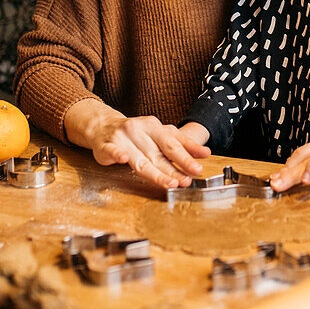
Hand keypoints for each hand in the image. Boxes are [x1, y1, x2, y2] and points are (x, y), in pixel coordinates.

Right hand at [65, 100, 209, 189]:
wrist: (103, 125)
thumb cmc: (137, 133)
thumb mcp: (160, 134)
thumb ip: (182, 143)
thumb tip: (206, 153)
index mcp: (154, 126)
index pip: (173, 143)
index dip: (186, 157)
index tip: (198, 168)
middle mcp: (139, 130)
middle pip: (159, 154)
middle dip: (174, 169)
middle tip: (186, 181)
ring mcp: (122, 138)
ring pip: (140, 159)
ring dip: (155, 172)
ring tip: (170, 183)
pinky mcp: (106, 146)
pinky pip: (112, 150)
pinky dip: (117, 154)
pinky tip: (123, 159)